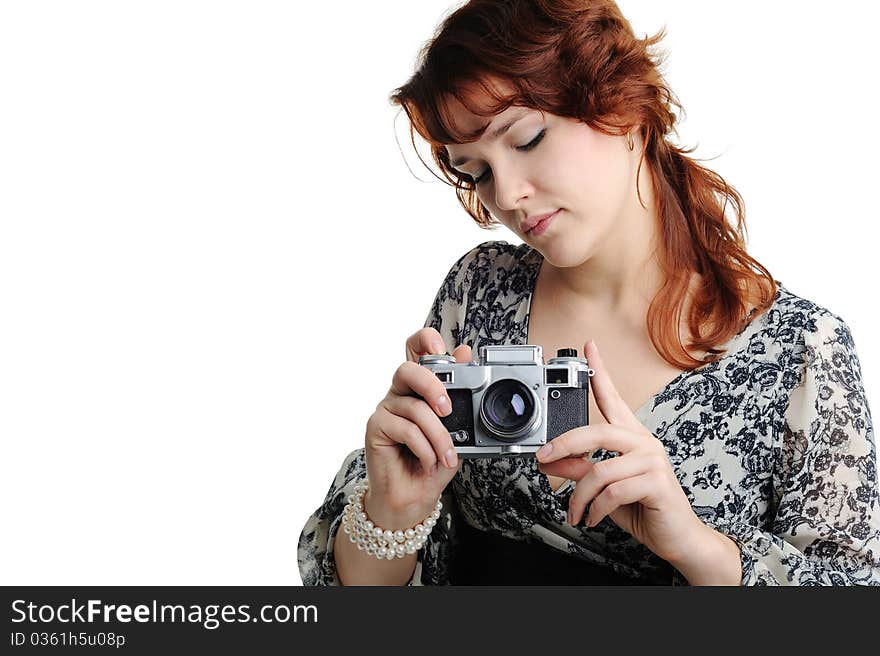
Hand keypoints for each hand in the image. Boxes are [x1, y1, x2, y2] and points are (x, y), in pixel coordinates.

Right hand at [363, 327, 471, 529]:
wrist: (412, 500)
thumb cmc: (432, 465)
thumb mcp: (456, 434)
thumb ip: (461, 401)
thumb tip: (464, 358)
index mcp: (419, 390)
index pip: (415, 351)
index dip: (425, 341)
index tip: (443, 349)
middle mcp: (400, 394)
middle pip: (408, 369)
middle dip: (432, 385)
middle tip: (448, 409)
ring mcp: (386, 410)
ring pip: (414, 407)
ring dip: (437, 435)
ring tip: (445, 456)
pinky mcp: (376, 427)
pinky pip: (404, 428)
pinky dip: (423, 447)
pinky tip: (427, 461)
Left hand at [536, 340, 707, 564]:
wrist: (678, 538)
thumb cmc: (643, 508)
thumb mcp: (602, 488)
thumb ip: (579, 470)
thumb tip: (550, 459)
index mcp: (631, 438)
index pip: (613, 398)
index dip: (600, 372)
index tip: (588, 348)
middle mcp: (644, 443)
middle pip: (597, 432)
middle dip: (565, 444)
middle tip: (543, 457)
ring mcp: (653, 461)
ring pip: (600, 470)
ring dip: (579, 496)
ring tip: (575, 512)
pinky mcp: (658, 483)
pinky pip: (613, 492)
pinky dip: (595, 509)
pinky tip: (592, 518)